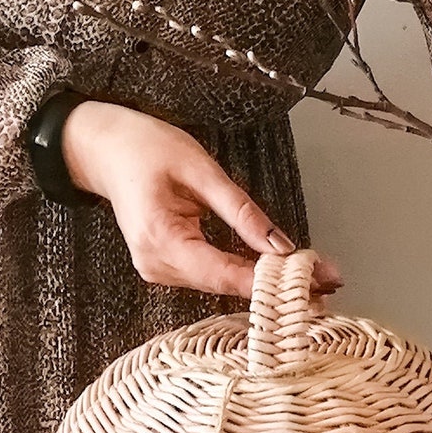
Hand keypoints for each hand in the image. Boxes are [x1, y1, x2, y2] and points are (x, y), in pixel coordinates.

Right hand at [61, 99, 340, 298]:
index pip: (225, 272)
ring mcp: (157, 270)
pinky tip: (276, 275)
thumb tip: (281, 245)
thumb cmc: (145, 148)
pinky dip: (243, 274)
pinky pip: (210, 275)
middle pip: (226, 284)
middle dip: (278, 285)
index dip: (271, 282)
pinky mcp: (165, 266)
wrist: (103, 148)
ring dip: (264, 283)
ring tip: (313, 281)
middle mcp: (156, 265)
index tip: (314, 284)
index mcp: (161, 239)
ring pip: (220, 284)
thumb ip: (242, 210)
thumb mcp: (201, 169)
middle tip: (329, 283)